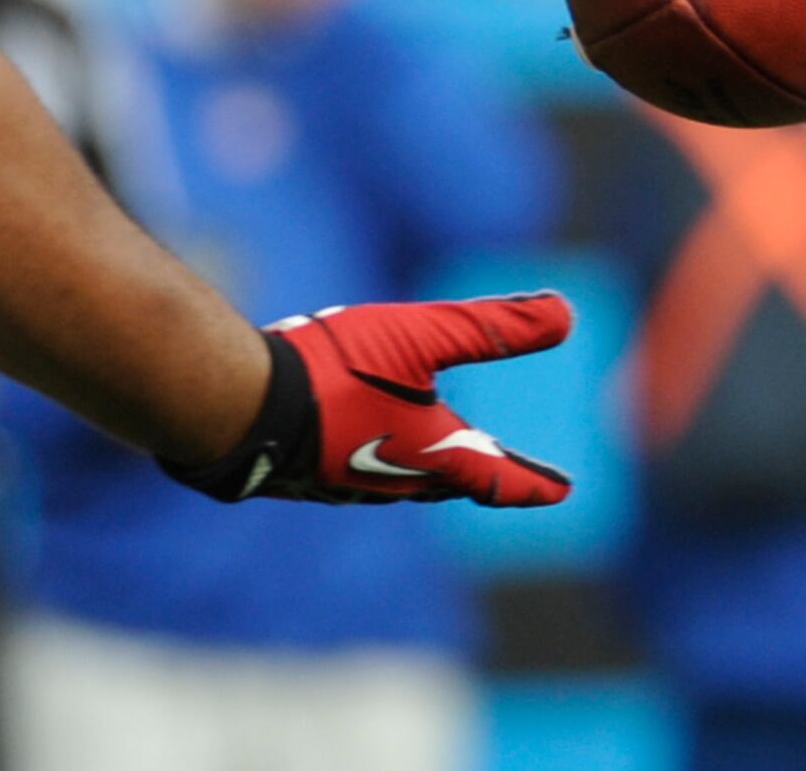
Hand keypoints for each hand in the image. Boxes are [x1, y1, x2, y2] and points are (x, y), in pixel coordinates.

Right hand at [161, 293, 575, 507]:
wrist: (238, 405)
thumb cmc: (335, 372)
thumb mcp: (422, 335)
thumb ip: (491, 327)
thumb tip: (567, 314)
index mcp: (433, 453)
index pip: (498, 475)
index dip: (533, 480)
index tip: (563, 491)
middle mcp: (395, 478)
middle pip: (454, 480)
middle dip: (486, 476)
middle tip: (514, 477)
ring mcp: (347, 480)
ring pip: (406, 480)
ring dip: (435, 472)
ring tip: (448, 463)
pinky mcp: (309, 470)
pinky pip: (361, 470)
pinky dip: (384, 460)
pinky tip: (366, 444)